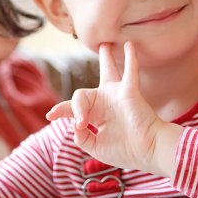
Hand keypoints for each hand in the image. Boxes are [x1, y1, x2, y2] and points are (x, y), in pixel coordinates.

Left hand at [46, 42, 181, 175]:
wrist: (147, 151)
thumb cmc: (125, 152)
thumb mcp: (96, 147)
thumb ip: (82, 137)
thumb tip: (76, 125)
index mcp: (97, 116)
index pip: (74, 108)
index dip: (61, 110)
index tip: (50, 115)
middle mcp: (105, 103)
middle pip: (87, 90)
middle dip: (75, 99)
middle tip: (60, 105)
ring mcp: (116, 95)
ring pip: (108, 71)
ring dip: (107, 57)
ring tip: (105, 45)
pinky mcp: (128, 91)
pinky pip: (130, 71)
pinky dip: (130, 58)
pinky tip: (129, 45)